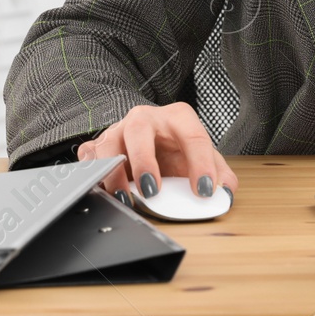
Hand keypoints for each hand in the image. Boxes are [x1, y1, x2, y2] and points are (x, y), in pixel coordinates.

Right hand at [76, 102, 237, 207]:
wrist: (150, 140)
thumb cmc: (176, 148)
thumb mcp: (201, 156)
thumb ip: (218, 172)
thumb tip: (226, 190)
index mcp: (177, 117)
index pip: (192, 135)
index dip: (200, 163)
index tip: (204, 190)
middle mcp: (145, 118)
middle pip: (139, 128)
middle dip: (144, 160)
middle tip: (152, 190)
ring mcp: (118, 130)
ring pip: (108, 143)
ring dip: (113, 173)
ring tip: (124, 197)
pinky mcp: (98, 146)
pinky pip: (88, 157)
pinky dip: (92, 174)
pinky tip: (101, 190)